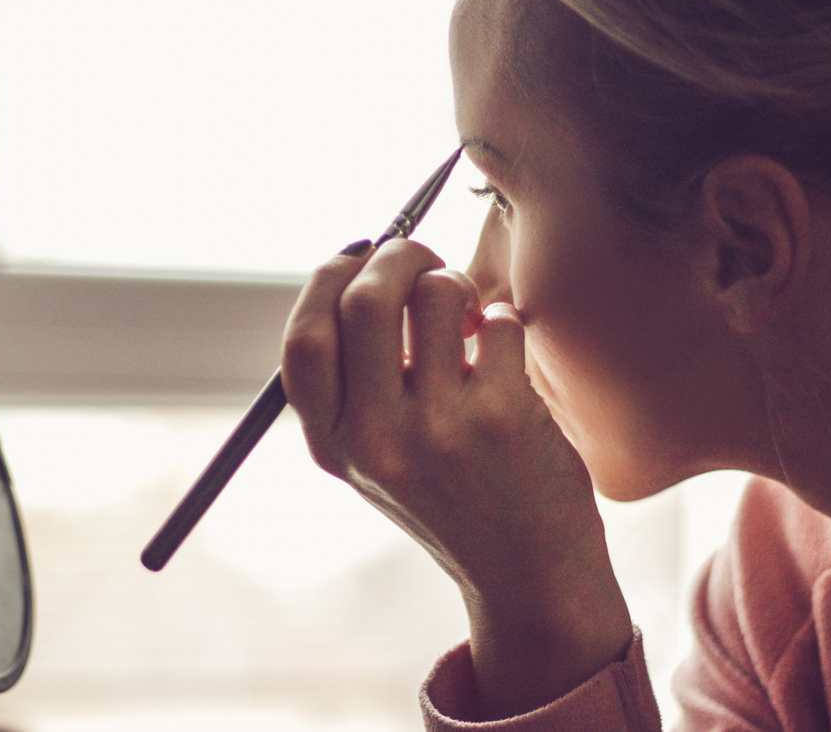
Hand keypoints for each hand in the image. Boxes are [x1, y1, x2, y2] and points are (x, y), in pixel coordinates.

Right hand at [282, 239, 631, 718]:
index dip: (327, 281)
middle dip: (397, 257)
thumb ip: (355, 382)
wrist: (526, 574)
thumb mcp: (377, 456)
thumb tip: (361, 266)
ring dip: (454, 283)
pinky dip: (503, 318)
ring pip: (435, 296)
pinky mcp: (500, 418)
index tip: (358, 257)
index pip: (304, 340)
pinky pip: (498, 322)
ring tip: (467, 313)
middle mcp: (376, 439)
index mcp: (334, 445)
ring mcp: (438, 428)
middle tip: (423, 262)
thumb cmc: (453, 496)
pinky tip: (502, 347)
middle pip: (362, 300)